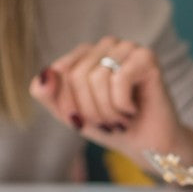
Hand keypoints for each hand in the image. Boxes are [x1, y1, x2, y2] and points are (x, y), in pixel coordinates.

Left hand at [29, 36, 192, 167]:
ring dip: (107, 110)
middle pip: (77, 75)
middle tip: (109, 122)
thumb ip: (47, 95)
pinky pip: (118, 79)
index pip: (59, 72)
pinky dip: (122, 104)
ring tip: (121, 119)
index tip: (86, 119)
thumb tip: (44, 75)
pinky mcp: (147, 57)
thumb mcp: (70, 114)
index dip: (69, 103)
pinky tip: (133, 110)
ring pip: (97, 77)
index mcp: (86, 53)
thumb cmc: (111, 127)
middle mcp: (107, 45)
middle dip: (90, 109)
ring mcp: (128, 48)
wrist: (147, 147)